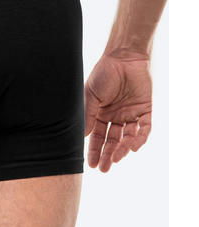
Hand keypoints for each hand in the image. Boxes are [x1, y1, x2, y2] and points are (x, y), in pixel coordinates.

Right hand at [84, 52, 151, 171]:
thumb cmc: (103, 73)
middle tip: (104, 169)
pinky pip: (144, 129)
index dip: (95, 150)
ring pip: (127, 138)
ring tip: (115, 159)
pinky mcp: (145, 111)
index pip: (98, 136)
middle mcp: (115, 116)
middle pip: (112, 140)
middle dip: (107, 155)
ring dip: (122, 149)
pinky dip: (139, 139)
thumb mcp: (91, 95)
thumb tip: (82, 136)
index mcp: (101, 113)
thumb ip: (88, 115)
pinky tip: (131, 146)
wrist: (123, 58)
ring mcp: (130, 114)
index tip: (91, 164)